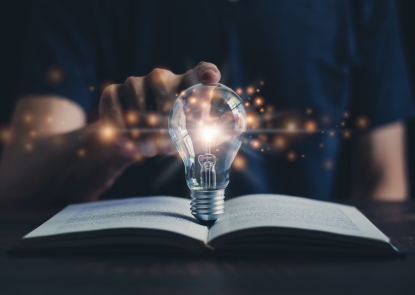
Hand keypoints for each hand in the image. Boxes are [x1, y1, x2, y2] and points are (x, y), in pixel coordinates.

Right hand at [99, 62, 220, 156]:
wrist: (132, 139)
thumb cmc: (170, 134)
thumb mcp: (192, 136)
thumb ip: (212, 133)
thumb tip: (231, 131)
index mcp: (187, 85)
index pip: (201, 72)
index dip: (206, 74)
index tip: (210, 79)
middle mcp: (162, 77)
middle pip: (168, 98)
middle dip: (169, 128)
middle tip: (167, 148)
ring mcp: (136, 82)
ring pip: (141, 109)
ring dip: (146, 136)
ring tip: (150, 149)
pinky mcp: (113, 92)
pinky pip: (117, 115)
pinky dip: (123, 135)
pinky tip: (128, 146)